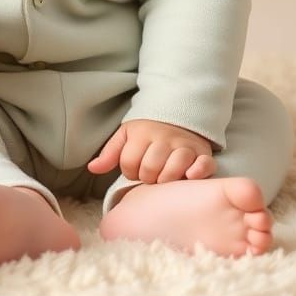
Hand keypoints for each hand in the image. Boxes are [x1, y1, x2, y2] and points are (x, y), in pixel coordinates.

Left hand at [87, 118, 215, 183]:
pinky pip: (203, 165)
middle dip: (147, 178)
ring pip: (173, 169)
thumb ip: (110, 153)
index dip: (130, 171)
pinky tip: (189, 176)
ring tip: (165, 178)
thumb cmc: (148, 133)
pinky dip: (197, 172)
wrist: (179, 116)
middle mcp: (164, 139)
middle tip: (151, 174)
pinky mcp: (202, 153)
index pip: (129, 165)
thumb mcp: (126, 137)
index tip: (136, 168)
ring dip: (167, 179)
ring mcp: (185, 146)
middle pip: (150, 170)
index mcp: (142, 134)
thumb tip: (92, 168)